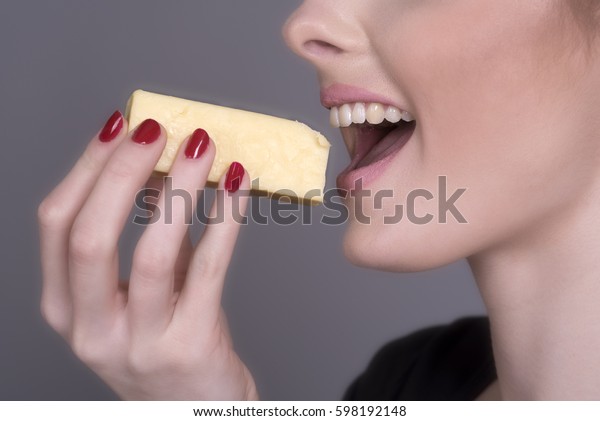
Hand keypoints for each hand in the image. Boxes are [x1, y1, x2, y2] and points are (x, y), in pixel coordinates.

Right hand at [38, 111, 257, 399]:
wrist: (195, 406)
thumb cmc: (164, 340)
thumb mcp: (136, 292)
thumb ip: (145, 236)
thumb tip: (165, 166)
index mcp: (66, 306)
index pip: (58, 224)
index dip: (87, 169)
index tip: (117, 126)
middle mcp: (91, 328)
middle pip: (91, 235)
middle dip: (121, 171)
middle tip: (157, 129)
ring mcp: (138, 343)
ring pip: (152, 253)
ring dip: (178, 189)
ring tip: (203, 147)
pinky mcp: (189, 346)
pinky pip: (209, 271)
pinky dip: (223, 220)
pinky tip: (237, 187)